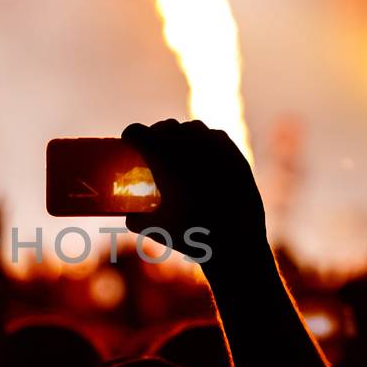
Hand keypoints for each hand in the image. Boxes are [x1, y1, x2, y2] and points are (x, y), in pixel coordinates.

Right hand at [122, 119, 265, 264]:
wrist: (237, 240)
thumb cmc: (193, 235)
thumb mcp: (156, 230)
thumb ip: (136, 220)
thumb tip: (129, 215)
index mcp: (163, 157)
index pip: (137, 132)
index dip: (130, 136)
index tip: (128, 143)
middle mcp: (187, 144)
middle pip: (164, 127)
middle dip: (154, 134)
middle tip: (152, 151)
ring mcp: (213, 145)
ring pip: (191, 128)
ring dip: (180, 134)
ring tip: (179, 151)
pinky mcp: (234, 153)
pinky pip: (214, 136)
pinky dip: (204, 141)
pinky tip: (204, 155)